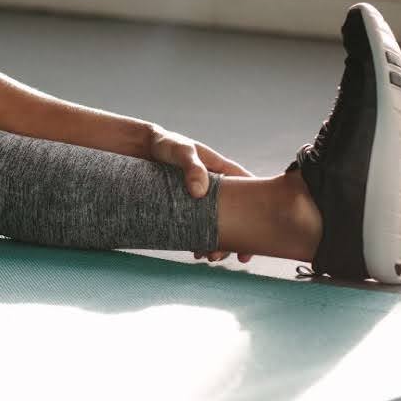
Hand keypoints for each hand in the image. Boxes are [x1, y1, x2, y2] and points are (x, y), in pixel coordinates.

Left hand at [146, 123, 253, 264]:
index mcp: (226, 172)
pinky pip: (200, 225)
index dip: (257, 218)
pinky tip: (195, 250)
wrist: (143, 147)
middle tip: (221, 254)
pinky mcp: (190, 206)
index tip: (254, 240)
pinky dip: (200, 239)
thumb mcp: (182, 151)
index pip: (252, 195)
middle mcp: (219, 188)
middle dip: (234, 239)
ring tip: (208, 256)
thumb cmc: (168, 144)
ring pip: (219, 225)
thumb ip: (193, 168)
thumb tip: (199, 192)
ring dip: (217, 243)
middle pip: (237, 217)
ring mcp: (205, 199)